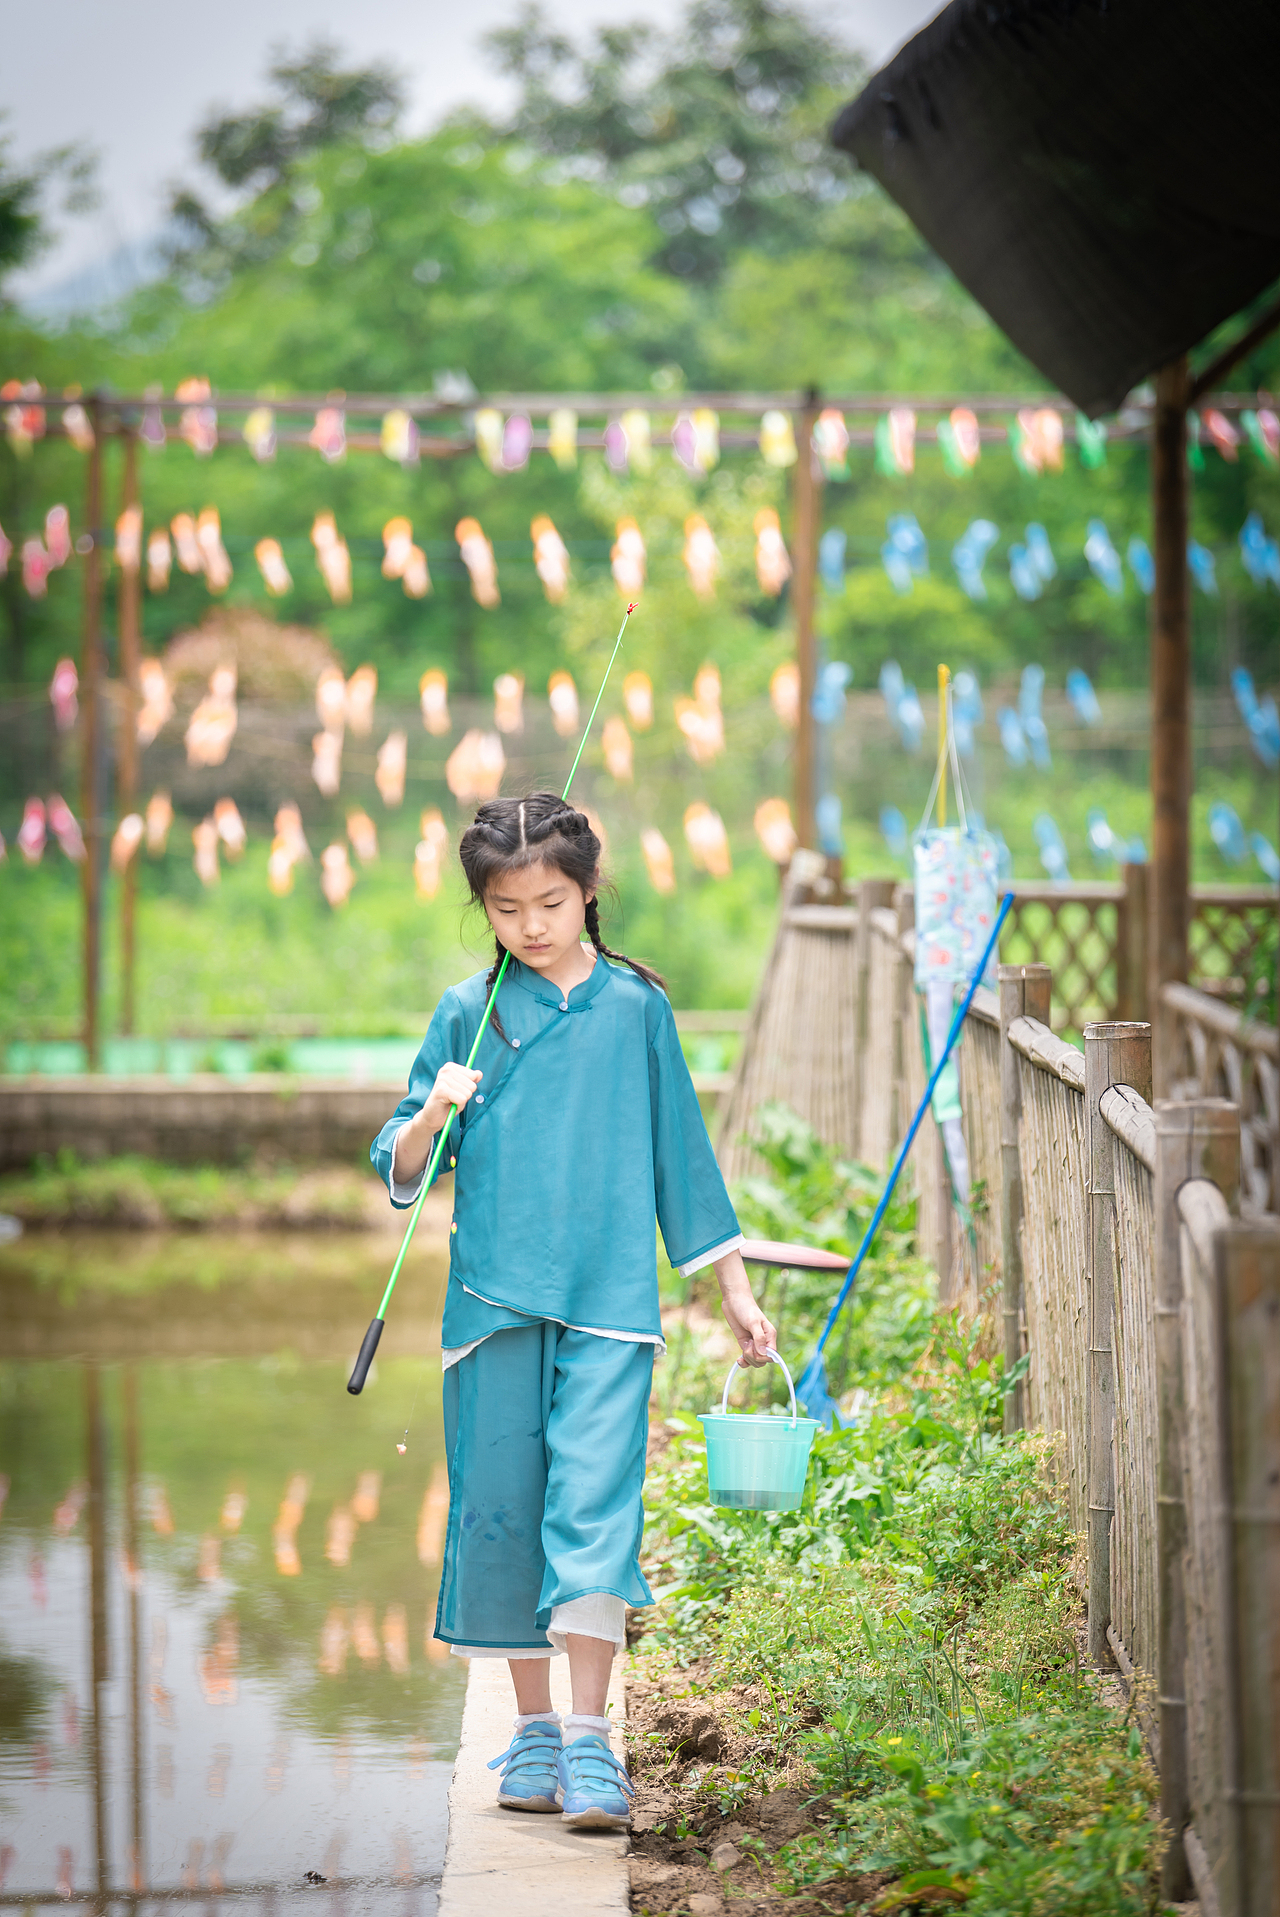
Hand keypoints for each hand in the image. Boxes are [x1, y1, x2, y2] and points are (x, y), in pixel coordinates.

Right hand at [423, 1062, 481, 1133]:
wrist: (432, 1117)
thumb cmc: (448, 1102)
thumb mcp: (463, 1089)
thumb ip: (472, 1080)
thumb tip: (479, 1073)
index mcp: (451, 1067)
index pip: (474, 1075)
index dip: (468, 1087)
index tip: (457, 1091)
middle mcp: (446, 1070)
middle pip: (472, 1085)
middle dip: (465, 1095)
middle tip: (453, 1098)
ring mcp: (443, 1079)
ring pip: (468, 1093)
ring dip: (461, 1102)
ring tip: (451, 1102)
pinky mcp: (441, 1090)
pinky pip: (462, 1099)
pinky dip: (458, 1106)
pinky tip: (448, 1105)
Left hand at [713, 1249, 775, 1365]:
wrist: (734, 1300)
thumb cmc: (746, 1308)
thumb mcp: (753, 1322)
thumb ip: (759, 1337)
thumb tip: (763, 1353)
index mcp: (770, 1335)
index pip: (772, 1355)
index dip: (763, 1357)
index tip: (754, 1349)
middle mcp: (764, 1341)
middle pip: (763, 1360)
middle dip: (754, 1357)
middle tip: (748, 1344)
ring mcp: (754, 1343)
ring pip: (755, 1361)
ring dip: (748, 1357)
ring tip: (744, 1344)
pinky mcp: (745, 1343)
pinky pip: (747, 1359)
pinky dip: (743, 1361)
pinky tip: (739, 1359)